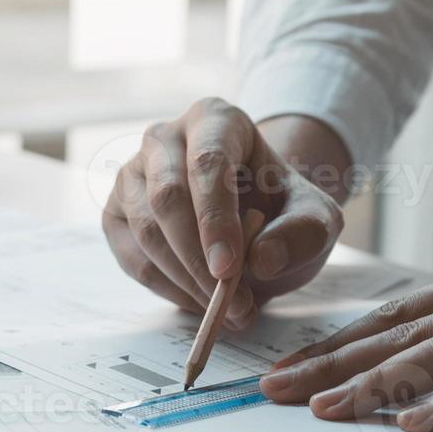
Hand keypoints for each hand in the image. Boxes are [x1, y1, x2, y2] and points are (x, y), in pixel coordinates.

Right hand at [102, 100, 345, 328]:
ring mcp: (132, 175)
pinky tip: (201, 301)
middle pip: (167, 197)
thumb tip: (261, 259)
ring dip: (187, 282)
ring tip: (230, 311)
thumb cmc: (280, 208)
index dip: (215, 217)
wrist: (254, 219)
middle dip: (197, 259)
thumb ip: (303, 233)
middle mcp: (163, 139)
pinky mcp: (116, 214)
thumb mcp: (316, 218)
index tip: (229, 269)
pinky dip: (168, 290)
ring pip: (146, 232)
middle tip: (234, 305)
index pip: (207, 162)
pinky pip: (132, 259)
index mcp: (214, 120)